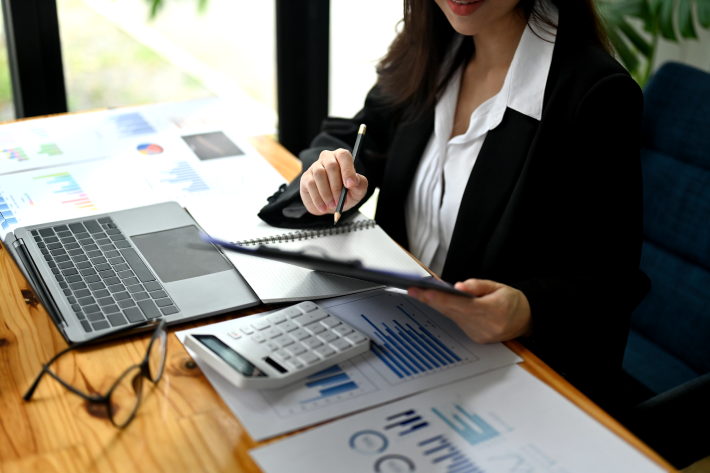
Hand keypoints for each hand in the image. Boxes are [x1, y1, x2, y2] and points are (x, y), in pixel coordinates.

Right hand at [300, 149, 368, 215]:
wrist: (330, 205)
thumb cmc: (345, 194)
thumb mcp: (357, 191)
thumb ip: (360, 184)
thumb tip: (355, 180)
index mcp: (342, 158)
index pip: (344, 156)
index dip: (347, 169)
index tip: (350, 185)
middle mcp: (328, 158)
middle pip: (331, 166)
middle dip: (337, 186)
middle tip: (340, 201)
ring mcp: (315, 167)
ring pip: (319, 174)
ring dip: (326, 193)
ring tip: (332, 205)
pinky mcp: (306, 178)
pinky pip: (310, 185)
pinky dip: (318, 199)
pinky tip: (323, 207)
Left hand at [408, 279, 531, 343]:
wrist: (525, 319)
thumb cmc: (511, 300)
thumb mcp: (498, 286)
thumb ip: (478, 286)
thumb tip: (459, 287)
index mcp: (496, 310)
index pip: (464, 305)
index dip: (444, 299)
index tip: (427, 292)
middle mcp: (487, 326)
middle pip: (453, 312)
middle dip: (432, 300)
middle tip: (414, 291)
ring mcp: (481, 334)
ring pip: (453, 318)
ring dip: (437, 305)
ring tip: (420, 293)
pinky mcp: (476, 338)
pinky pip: (458, 323)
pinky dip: (448, 312)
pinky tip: (436, 303)